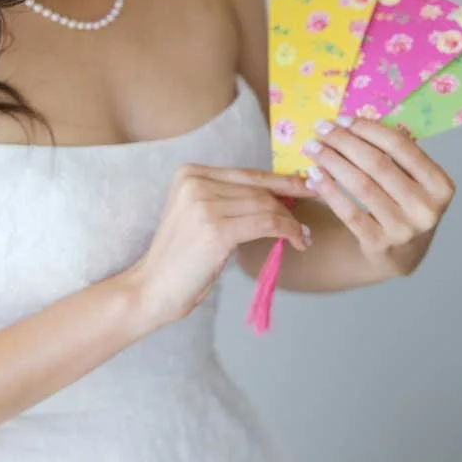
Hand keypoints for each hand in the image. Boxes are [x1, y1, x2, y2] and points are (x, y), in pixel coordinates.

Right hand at [127, 163, 316, 328]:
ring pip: (266, 206)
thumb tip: (277, 196)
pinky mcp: (216, 229)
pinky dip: (288, 231)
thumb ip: (228, 199)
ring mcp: (204, 205)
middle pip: (258, 189)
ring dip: (291, 222)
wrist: (153, 288)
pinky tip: (297, 241)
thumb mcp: (199, 216)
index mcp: (189, 173)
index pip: (247, 173)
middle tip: (308, 217)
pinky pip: (266, 223)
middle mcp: (195, 182)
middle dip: (289, 202)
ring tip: (302, 235)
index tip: (306, 185)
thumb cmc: (180, 258)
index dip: (281, 180)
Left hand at [300, 115, 455, 279]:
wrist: (400, 256)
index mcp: (440, 185)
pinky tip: (313, 176)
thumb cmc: (404, 206)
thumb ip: (396, 156)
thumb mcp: (414, 183)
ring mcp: (404, 229)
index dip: (369, 129)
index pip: (401, 147)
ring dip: (332, 161)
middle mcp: (426, 208)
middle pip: (377, 164)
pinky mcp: (379, 244)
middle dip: (344, 142)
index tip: (343, 119)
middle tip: (321, 129)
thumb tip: (353, 122)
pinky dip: (328, 190)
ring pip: (361, 185)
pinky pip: (348, 211)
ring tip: (312, 148)